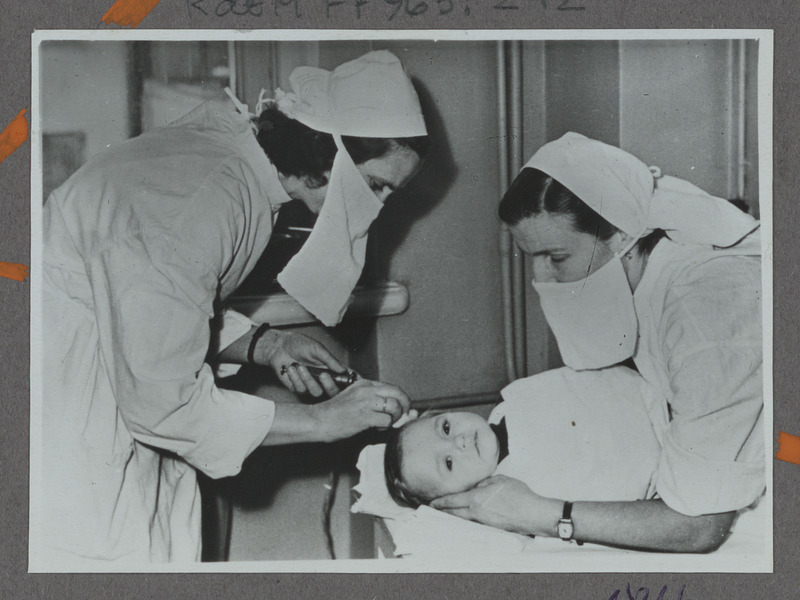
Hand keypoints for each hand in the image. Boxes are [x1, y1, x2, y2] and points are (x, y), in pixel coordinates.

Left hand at [254, 329, 345, 397]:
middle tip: (324, 375)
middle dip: (329, 385)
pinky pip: (301, 390)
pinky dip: (296, 378)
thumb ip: (330, 360)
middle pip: (332, 392)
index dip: (347, 383)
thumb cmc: (298, 344)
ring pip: (316, 392)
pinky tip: (291, 368)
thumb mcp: (317, 349)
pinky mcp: (297, 388)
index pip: (342, 380)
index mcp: (329, 368)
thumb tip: (344, 369)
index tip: (348, 379)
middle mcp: (321, 379)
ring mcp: (309, 384)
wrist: (278, 347)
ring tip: (300, 366)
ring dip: (307, 379)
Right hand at [311, 379, 411, 441]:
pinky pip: (386, 420)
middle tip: (403, 415)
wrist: (318, 420)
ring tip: (386, 423)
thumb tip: (390, 405)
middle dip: (405, 406)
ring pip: (394, 406)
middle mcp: (367, 390)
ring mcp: (365, 402)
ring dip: (395, 417)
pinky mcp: (364, 416)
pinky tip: (376, 428)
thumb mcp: (352, 396)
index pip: (392, 387)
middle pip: (397, 393)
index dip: (401, 398)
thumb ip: (370, 397)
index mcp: (364, 384)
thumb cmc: (334, 412)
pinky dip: (385, 426)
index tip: (402, 407)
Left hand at [430, 475, 561, 536]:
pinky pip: (473, 523)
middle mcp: (476, 513)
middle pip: (453, 513)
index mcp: (476, 499)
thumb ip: (483, 483)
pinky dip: (466, 520)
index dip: (439, 502)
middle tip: (433, 509)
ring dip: (453, 516)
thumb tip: (475, 486)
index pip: (451, 501)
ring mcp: (483, 522)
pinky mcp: (491, 528)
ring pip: (462, 520)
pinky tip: (465, 518)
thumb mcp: (498, 480)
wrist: (533, 513)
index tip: (431, 502)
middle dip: (442, 511)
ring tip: (446, 513)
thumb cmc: (518, 494)